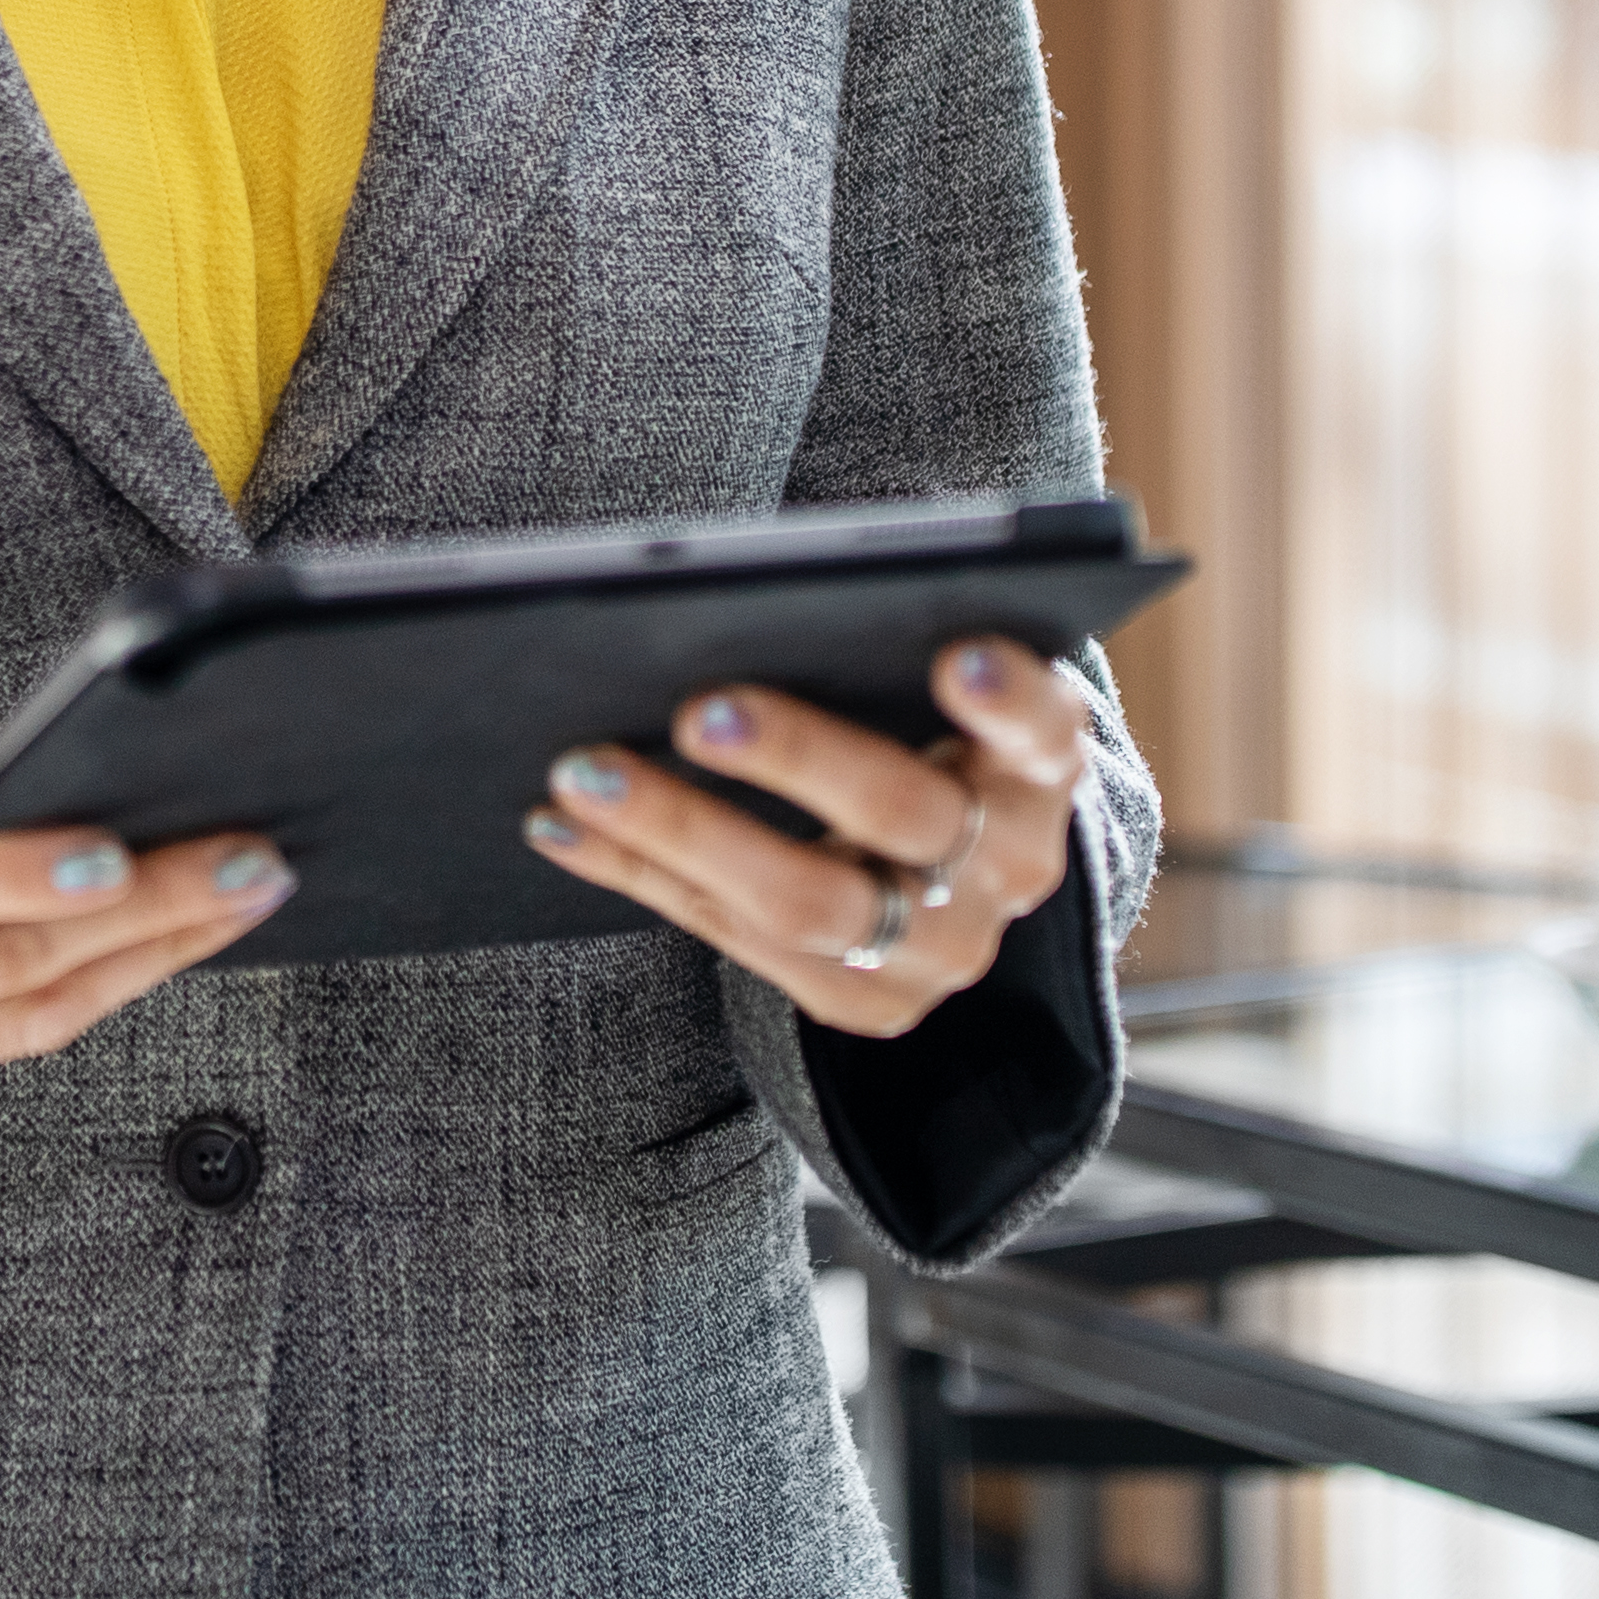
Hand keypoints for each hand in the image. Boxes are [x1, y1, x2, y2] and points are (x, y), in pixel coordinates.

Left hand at [520, 638, 1093, 1038]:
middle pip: (904, 817)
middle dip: (798, 759)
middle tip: (697, 708)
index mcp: (1038, 766)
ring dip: (683, 831)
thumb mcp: (930, 686)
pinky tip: (556, 825)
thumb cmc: (917, 728)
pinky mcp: (866, 1004)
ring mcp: (940, 950)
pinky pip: (736, 941)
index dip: (1008, 699)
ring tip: (583, 771)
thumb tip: (726, 594)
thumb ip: (879, 642)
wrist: (955, 869)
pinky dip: (638, 875)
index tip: (957, 658)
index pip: (1042, 729)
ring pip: (809, 904)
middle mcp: (1008, 867)